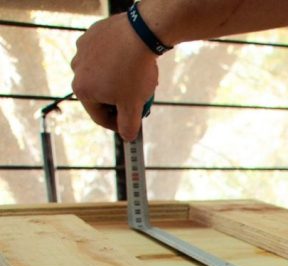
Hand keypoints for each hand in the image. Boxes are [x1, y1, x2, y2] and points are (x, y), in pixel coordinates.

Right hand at [71, 13, 158, 141]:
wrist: (139, 35)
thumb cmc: (133, 73)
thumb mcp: (133, 107)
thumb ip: (128, 126)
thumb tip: (127, 137)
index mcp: (82, 90)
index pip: (100, 117)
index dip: (119, 125)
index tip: (132, 125)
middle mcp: (77, 70)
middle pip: (101, 96)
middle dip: (120, 102)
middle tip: (139, 101)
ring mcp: (82, 50)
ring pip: (103, 76)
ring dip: (119, 83)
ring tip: (139, 81)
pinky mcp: (92, 35)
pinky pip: (105, 57)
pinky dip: (117, 63)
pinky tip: (132, 63)